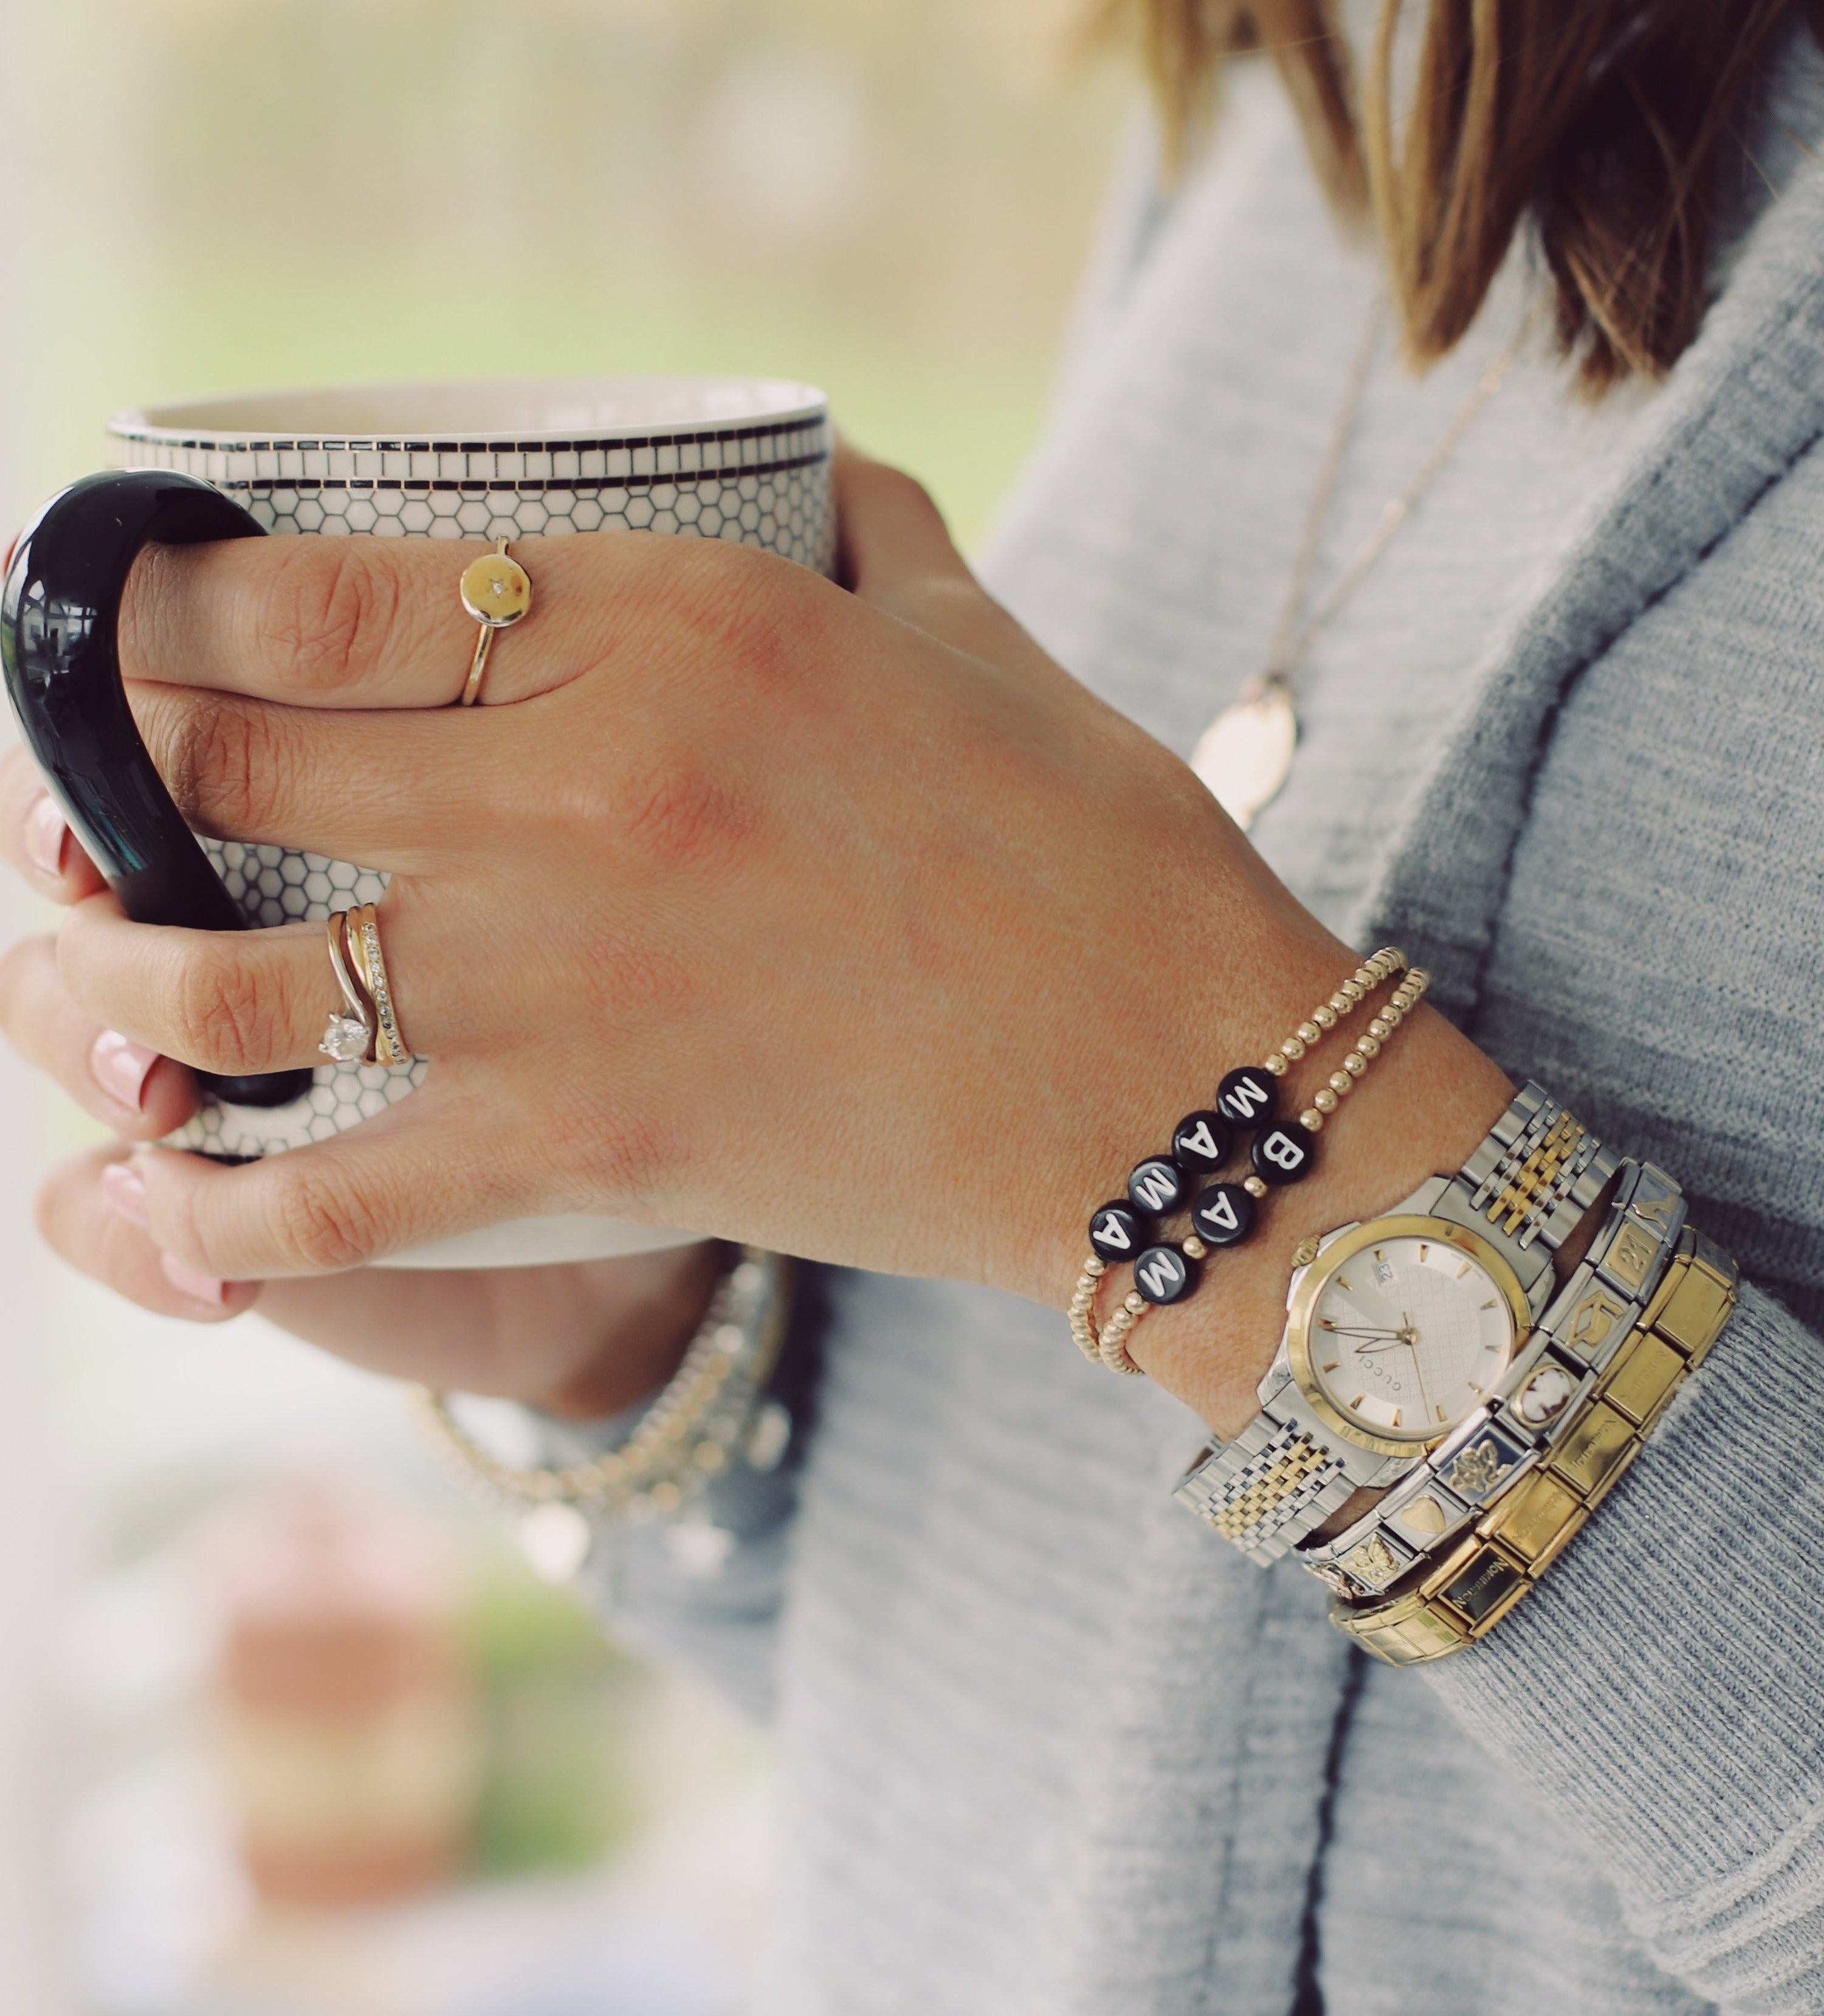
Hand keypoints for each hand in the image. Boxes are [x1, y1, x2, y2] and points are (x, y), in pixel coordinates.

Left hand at [2, 448, 1515, 1433]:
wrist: (1184, 1078)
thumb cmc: (1096, 848)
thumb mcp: (971, 637)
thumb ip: (861, 530)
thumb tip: (804, 466)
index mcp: (674, 621)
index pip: (317, 592)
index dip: (167, 607)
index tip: (124, 623)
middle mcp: (581, 782)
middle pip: (227, 769)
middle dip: (112, 780)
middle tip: (83, 800)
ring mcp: (566, 979)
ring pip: (219, 982)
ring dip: (105, 985)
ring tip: (76, 984)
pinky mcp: (591, 1150)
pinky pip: (323, 1192)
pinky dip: (211, 1211)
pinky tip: (157, 1206)